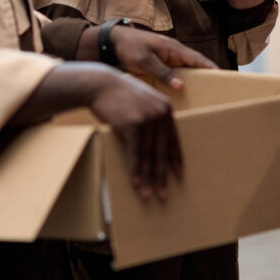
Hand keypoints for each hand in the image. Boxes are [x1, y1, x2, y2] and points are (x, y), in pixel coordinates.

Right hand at [89, 72, 182, 199]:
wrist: (100, 85)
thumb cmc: (119, 95)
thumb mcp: (143, 101)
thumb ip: (153, 117)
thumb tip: (157, 143)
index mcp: (166, 108)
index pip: (174, 139)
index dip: (176, 159)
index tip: (179, 174)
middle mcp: (160, 113)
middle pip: (162, 151)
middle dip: (162, 175)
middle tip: (163, 194)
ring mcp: (147, 118)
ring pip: (148, 155)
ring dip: (147, 178)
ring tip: (148, 194)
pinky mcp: (132, 124)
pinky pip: (135, 153)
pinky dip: (135, 170)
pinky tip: (135, 183)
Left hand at [110, 27, 216, 89]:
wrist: (112, 42)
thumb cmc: (128, 47)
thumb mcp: (144, 61)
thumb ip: (162, 72)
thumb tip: (180, 85)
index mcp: (173, 48)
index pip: (197, 58)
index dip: (210, 67)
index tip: (222, 75)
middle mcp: (173, 53)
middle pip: (194, 65)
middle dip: (205, 76)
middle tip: (217, 90)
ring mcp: (167, 59)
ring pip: (185, 71)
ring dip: (193, 80)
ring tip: (203, 95)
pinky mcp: (160, 65)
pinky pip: (175, 74)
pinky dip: (181, 82)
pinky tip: (182, 94)